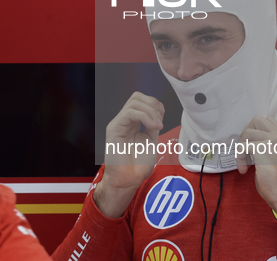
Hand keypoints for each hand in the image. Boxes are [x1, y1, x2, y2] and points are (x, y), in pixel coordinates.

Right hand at [94, 92, 164, 217]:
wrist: (128, 180)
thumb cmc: (137, 165)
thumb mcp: (150, 141)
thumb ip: (152, 126)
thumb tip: (157, 114)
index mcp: (133, 123)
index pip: (142, 101)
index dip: (155, 104)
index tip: (162, 119)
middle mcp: (124, 121)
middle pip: (137, 96)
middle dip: (153, 104)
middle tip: (160, 120)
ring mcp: (119, 123)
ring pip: (134, 102)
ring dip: (150, 111)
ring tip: (157, 125)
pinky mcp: (114, 128)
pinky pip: (129, 112)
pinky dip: (144, 116)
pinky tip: (152, 127)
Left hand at [235, 116, 276, 229]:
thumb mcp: (276, 158)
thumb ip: (269, 146)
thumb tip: (251, 140)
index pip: (268, 120)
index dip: (256, 130)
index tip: (252, 147)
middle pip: (257, 119)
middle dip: (247, 133)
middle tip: (246, 149)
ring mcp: (273, 141)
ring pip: (247, 132)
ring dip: (241, 148)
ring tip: (245, 162)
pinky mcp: (263, 148)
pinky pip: (243, 146)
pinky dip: (239, 157)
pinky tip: (244, 170)